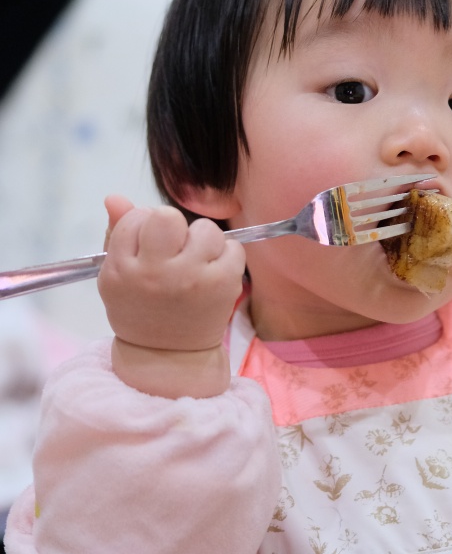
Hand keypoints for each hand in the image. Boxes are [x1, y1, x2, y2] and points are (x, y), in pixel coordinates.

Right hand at [98, 195, 245, 396]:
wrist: (169, 356)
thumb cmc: (141, 308)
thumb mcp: (117, 276)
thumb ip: (117, 233)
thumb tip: (115, 197)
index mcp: (123, 269)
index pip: (135, 219)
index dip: (144, 227)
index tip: (148, 248)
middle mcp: (157, 272)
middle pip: (168, 216)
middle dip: (173, 226)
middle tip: (174, 248)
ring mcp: (192, 278)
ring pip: (205, 229)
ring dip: (203, 240)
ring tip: (196, 262)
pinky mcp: (223, 285)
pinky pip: (233, 247)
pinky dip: (227, 255)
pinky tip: (215, 272)